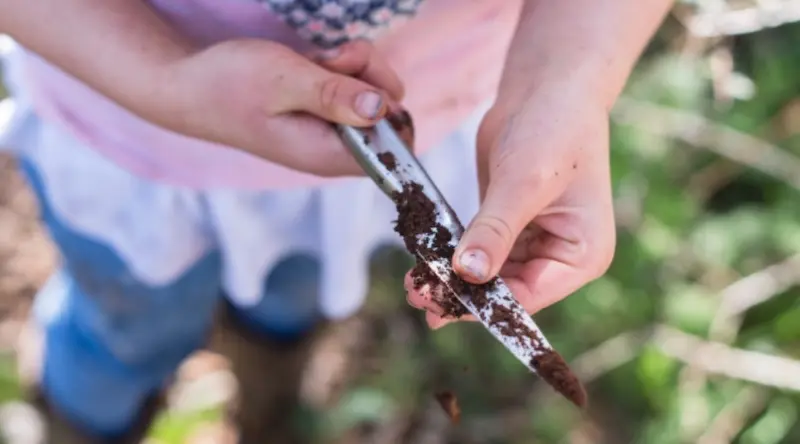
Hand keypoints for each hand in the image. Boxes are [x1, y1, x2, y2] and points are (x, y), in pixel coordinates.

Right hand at [160, 39, 404, 176]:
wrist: (189, 85)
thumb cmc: (229, 84)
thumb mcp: (284, 81)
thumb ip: (333, 95)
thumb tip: (381, 108)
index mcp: (327, 155)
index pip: (394, 153)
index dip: (394, 114)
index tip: (364, 86)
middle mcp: (333, 149)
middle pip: (389, 118)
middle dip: (373, 80)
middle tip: (334, 63)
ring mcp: (329, 131)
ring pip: (373, 97)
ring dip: (355, 68)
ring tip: (317, 62)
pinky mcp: (322, 114)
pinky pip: (352, 89)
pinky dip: (341, 69)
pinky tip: (315, 64)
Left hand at [406, 81, 615, 328]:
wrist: (548, 87)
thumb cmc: (554, 128)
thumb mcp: (524, 181)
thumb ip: (495, 230)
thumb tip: (468, 274)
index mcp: (583, 256)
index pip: (529, 296)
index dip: (484, 305)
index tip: (441, 307)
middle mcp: (561, 256)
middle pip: (506, 290)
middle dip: (463, 294)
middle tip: (418, 298)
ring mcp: (535, 242)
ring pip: (488, 274)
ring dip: (453, 279)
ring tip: (413, 286)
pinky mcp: (509, 225)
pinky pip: (478, 250)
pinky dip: (453, 255)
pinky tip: (424, 262)